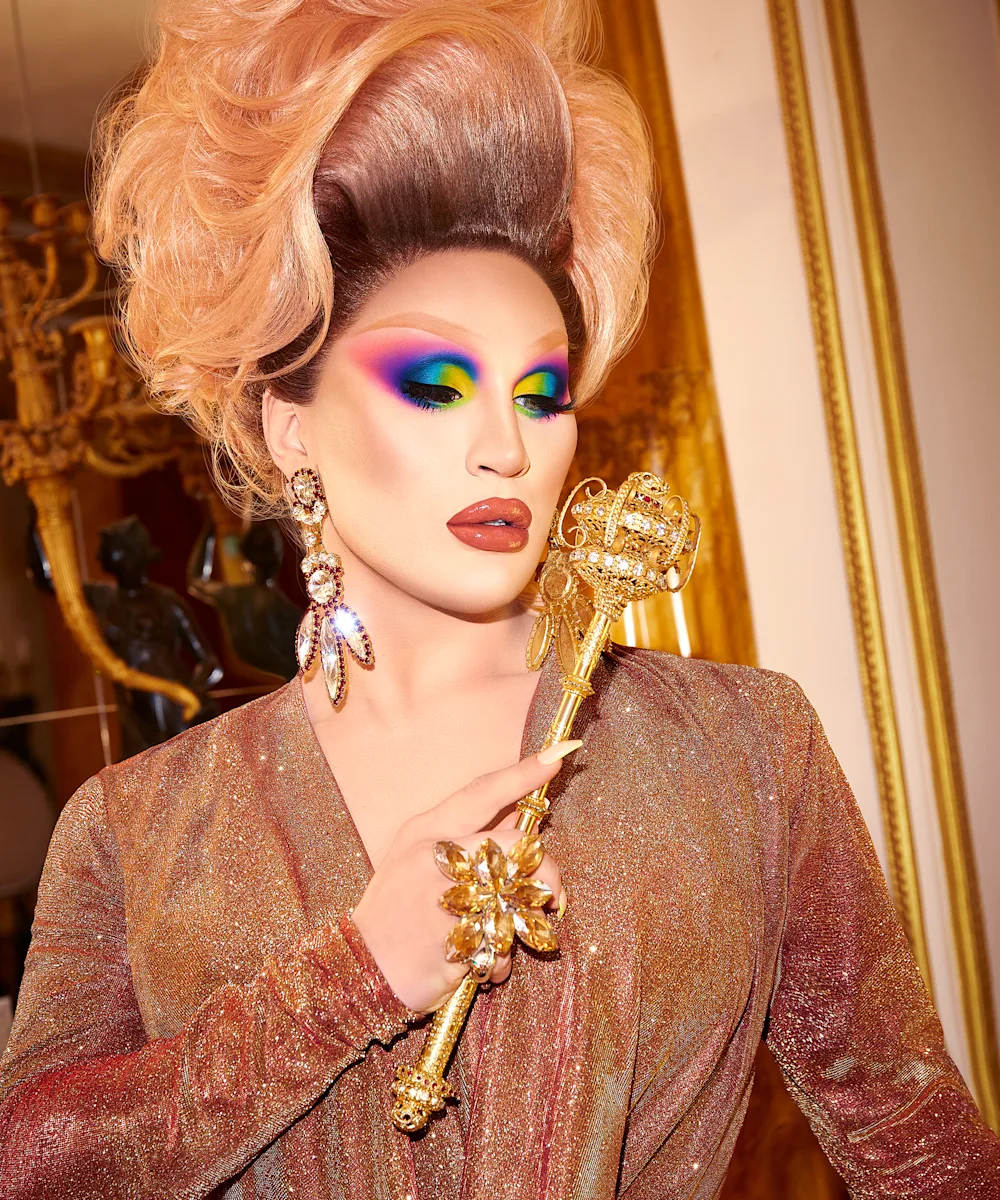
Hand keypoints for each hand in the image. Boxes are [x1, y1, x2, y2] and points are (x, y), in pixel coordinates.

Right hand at [351, 743, 576, 1011]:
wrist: (358, 968)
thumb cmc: (395, 909)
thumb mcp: (416, 858)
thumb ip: (464, 836)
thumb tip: (517, 819)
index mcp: (425, 831)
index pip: (481, 794)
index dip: (523, 774)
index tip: (558, 755)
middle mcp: (433, 859)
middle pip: (515, 846)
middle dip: (545, 870)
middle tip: (549, 891)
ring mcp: (442, 902)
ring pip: (517, 897)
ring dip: (523, 920)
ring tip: (505, 930)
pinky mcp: (452, 945)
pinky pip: (503, 947)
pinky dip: (503, 959)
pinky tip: (485, 959)